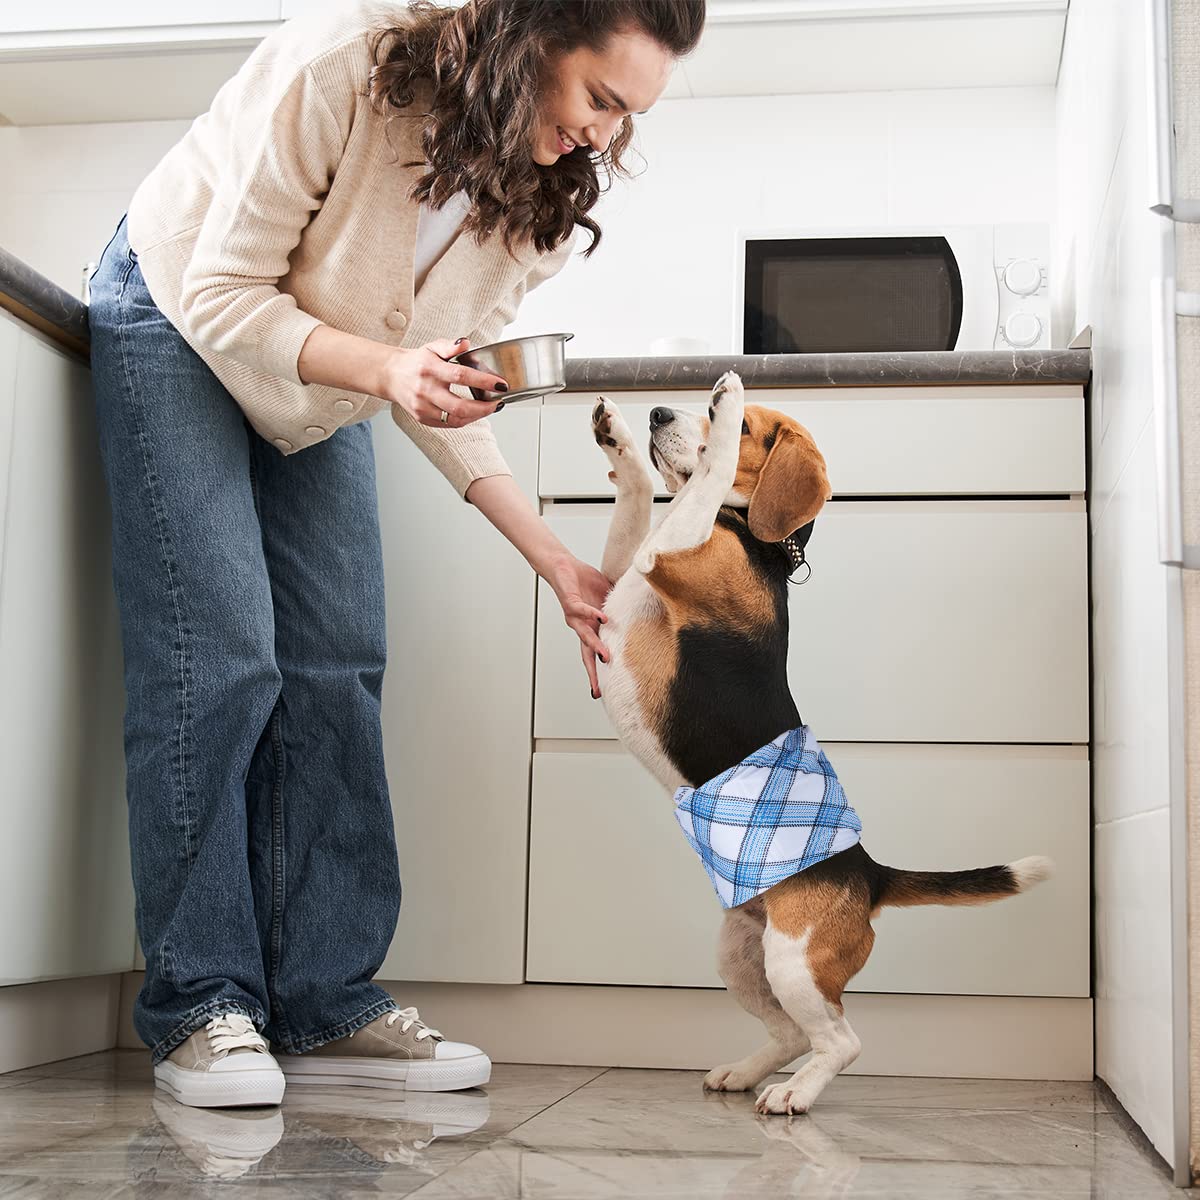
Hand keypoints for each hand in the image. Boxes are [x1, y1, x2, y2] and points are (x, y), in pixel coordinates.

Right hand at [381, 338, 508, 427]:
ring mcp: (422, 407)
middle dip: (484, 408)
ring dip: (477, 416)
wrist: (391, 375)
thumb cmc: (417, 361)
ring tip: (489, 408)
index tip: (501, 384)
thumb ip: (450, 346)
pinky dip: (464, 420)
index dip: (483, 381)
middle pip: (459, 406)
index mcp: (430, 369)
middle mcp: (425, 390)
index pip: (460, 376)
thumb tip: (467, 343)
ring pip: (455, 419)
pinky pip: (448, 424)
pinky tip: (474, 413)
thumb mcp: (432, 347)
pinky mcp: (422, 418)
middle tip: (498, 402)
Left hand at [547, 555, 611, 698]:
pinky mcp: (570, 602)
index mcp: (591, 627)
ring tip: (606, 656)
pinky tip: (603, 618)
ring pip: (585, 635)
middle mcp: (581, 626)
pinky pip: (581, 610)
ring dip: (595, 646)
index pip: (594, 654)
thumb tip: (643, 607)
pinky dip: (591, 614)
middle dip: (593, 672)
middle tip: (598, 689)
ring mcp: (575, 616)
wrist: (563, 566)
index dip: (598, 672)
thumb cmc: (584, 583)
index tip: (601, 692)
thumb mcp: (607, 598)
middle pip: (587, 654)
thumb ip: (620, 607)